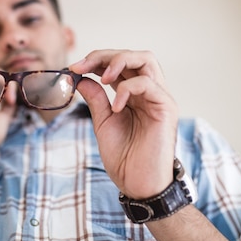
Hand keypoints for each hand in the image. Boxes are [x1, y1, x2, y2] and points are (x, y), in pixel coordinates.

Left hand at [69, 50, 177, 198]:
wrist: (139, 185)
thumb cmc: (125, 158)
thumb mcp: (103, 122)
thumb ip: (95, 98)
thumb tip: (80, 77)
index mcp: (134, 94)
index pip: (119, 64)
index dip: (96, 60)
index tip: (74, 67)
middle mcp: (150, 92)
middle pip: (133, 55)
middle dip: (104, 55)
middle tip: (82, 66)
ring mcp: (160, 98)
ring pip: (145, 59)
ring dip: (118, 61)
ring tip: (101, 77)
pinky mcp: (166, 108)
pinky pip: (147, 84)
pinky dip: (127, 89)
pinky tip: (116, 107)